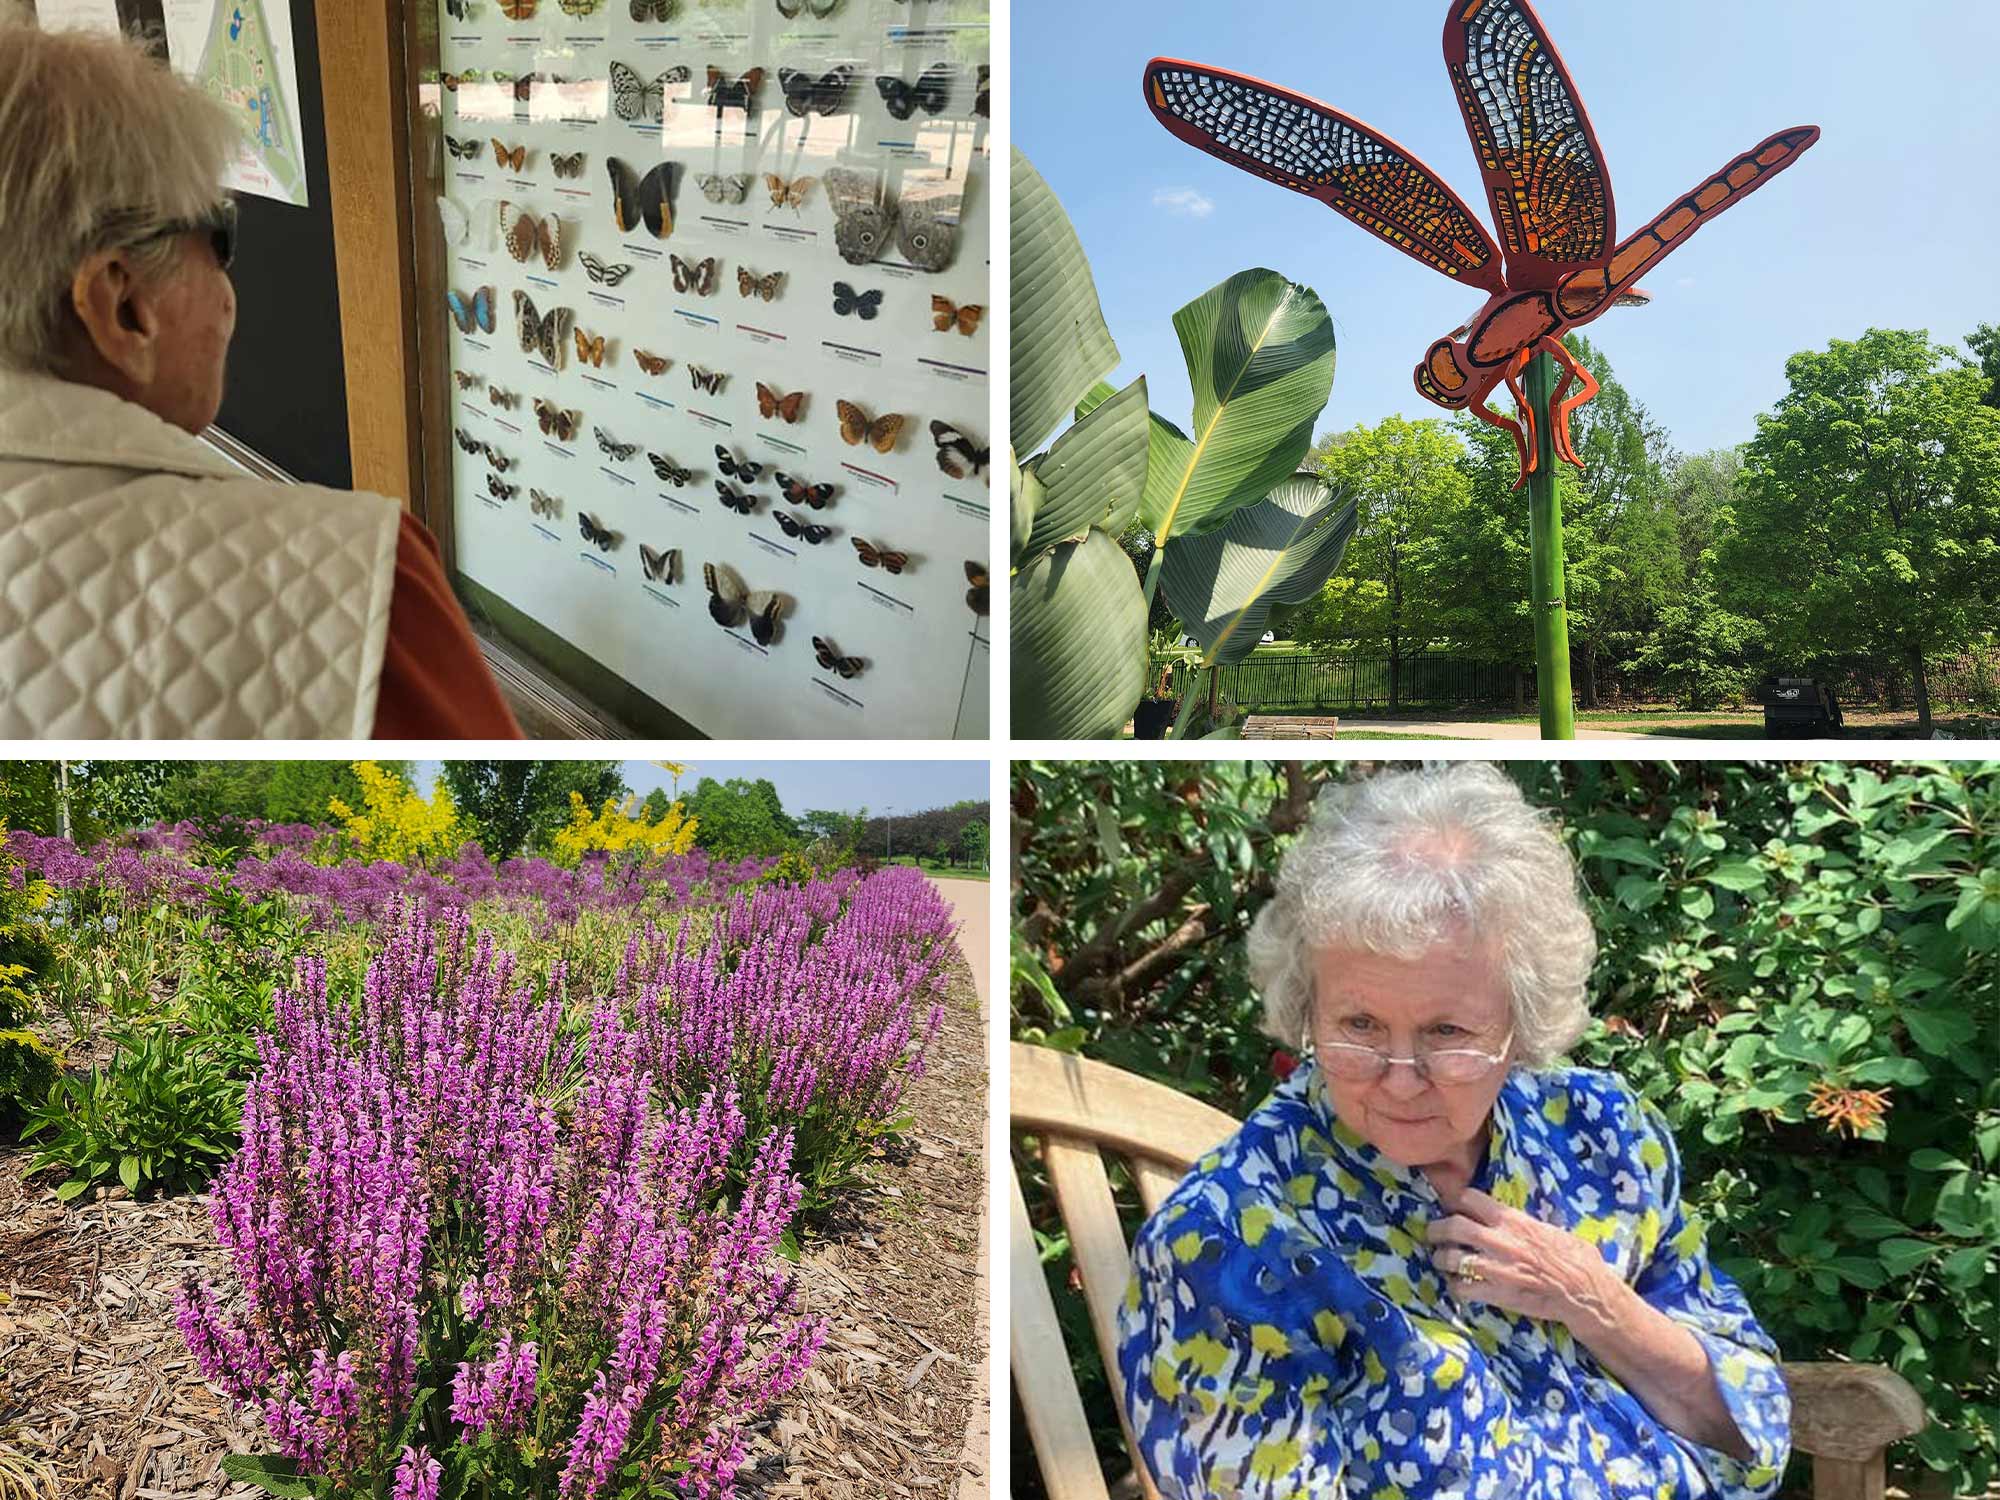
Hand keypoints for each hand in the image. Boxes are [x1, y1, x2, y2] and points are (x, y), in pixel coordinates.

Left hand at [1423, 1185, 1621, 1332]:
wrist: (1585, 1292)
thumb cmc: (1576, 1258)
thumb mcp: (1551, 1229)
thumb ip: (1525, 1222)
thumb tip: (1512, 1217)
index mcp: (1513, 1220)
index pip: (1470, 1198)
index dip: (1456, 1201)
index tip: (1451, 1207)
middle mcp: (1499, 1240)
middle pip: (1452, 1226)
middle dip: (1436, 1229)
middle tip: (1432, 1234)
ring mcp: (1496, 1268)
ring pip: (1451, 1258)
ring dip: (1441, 1259)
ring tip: (1440, 1260)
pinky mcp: (1497, 1294)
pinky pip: (1463, 1289)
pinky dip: (1456, 1287)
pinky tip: (1458, 1286)